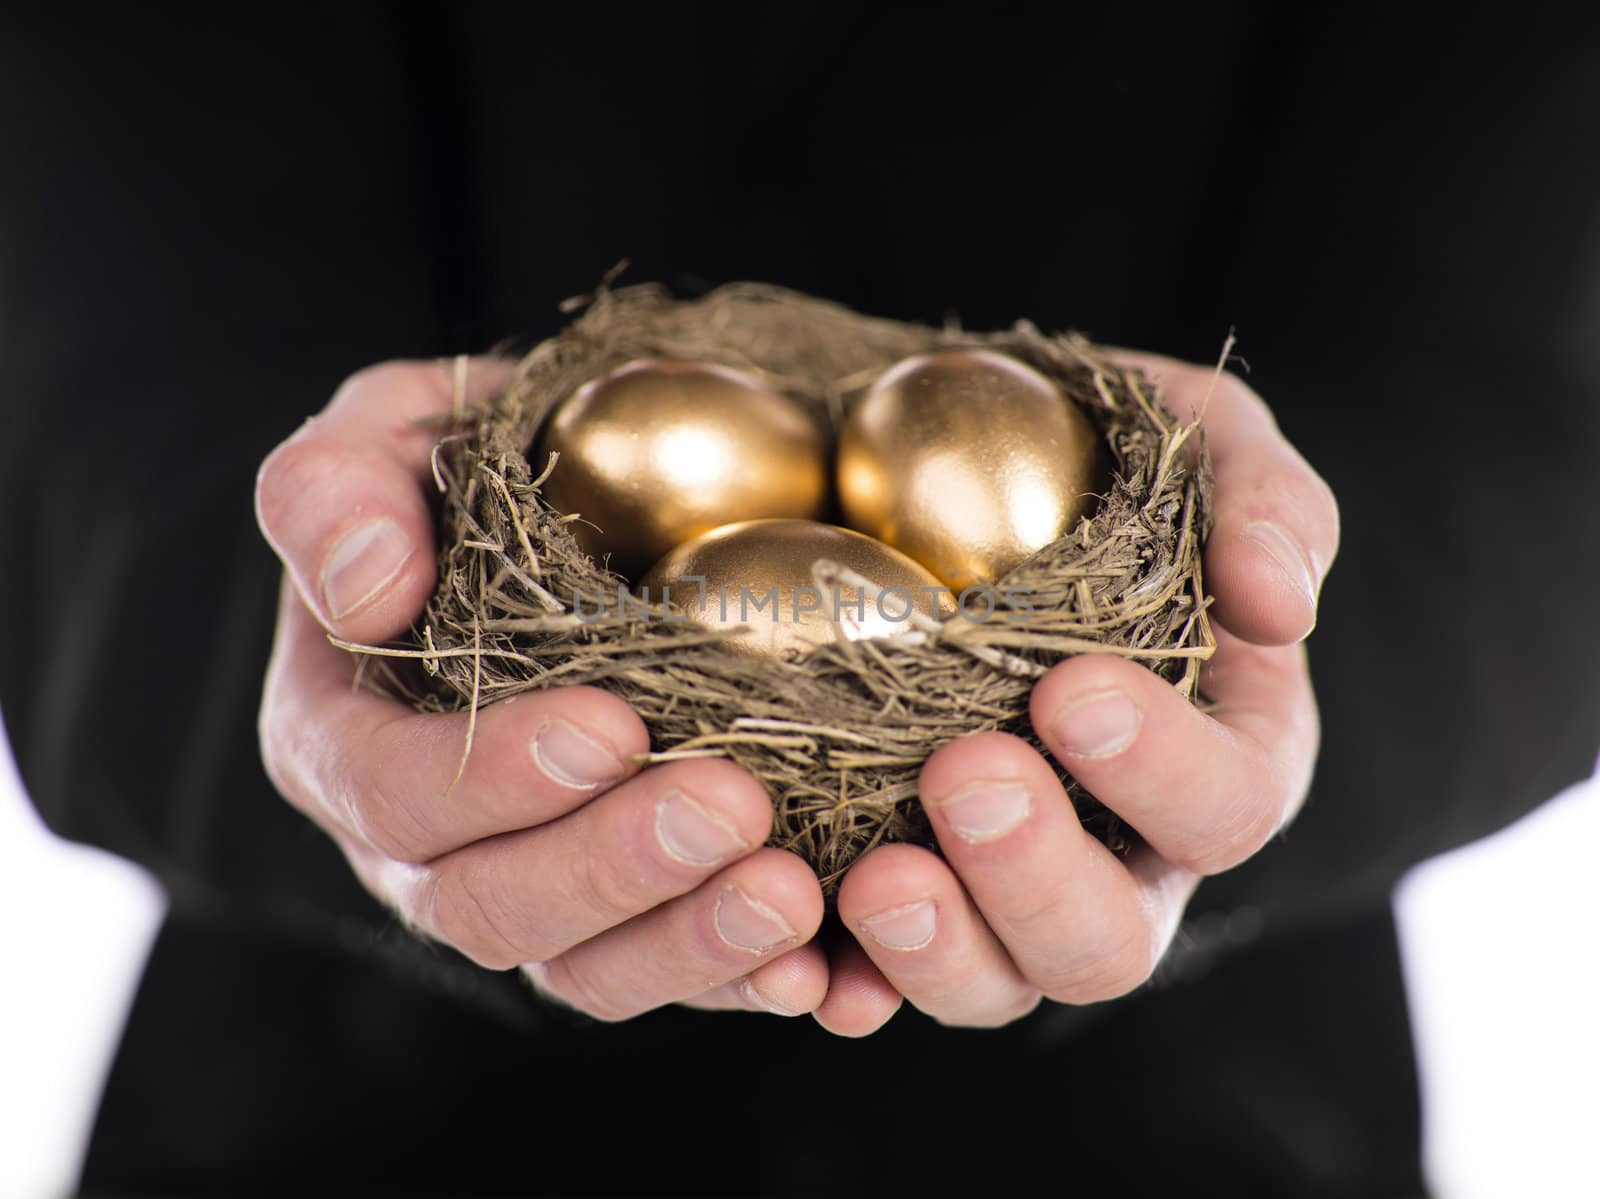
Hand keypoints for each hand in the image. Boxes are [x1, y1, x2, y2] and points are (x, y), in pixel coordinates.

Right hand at [255, 360, 827, 1020]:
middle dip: (612, 868)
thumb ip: (335, 489)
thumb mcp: (383, 437)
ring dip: (690, 942)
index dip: (492, 778)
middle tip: (730, 806)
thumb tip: (366, 588)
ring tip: (793, 893)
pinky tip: (825, 968)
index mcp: (344, 744)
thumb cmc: (466, 475)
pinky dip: (745, 983)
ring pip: (584, 970)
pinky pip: (673, 981)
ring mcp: (528, 897)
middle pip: (491, 908)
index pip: (393, 790)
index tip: (610, 727)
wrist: (566, 522)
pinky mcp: (625, 923)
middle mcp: (422, 851)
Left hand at [817, 353, 1338, 1034]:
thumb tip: (1278, 607)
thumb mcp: (1195, 437)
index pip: (1227, 802)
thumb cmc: (1090, 455)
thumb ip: (1262, 501)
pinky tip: (796, 963)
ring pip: (997, 982)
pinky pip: (874, 974)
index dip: (1162, 769)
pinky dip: (842, 980)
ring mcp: (1003, 890)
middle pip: (1112, 939)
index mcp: (1219, 756)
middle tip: (962, 775)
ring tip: (873, 880)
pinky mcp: (899, 893)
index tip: (1069, 691)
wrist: (935, 464)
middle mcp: (1122, 852)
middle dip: (1039, 874)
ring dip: (941, 950)